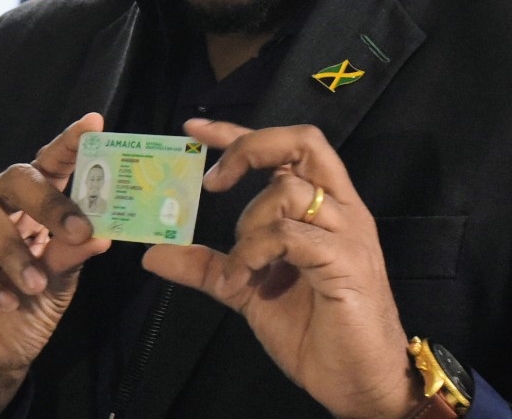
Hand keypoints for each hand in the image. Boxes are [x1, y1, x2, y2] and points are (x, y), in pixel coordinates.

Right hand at [0, 112, 112, 417]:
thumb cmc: (22, 317)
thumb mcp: (57, 288)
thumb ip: (71, 256)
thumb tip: (102, 232)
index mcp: (25, 211)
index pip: (46, 167)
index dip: (67, 144)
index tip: (94, 125)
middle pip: (12, 178)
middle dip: (46, 198)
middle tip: (74, 229)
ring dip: (13, 249)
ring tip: (33, 286)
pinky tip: (3, 302)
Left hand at [142, 119, 423, 418]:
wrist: (359, 382)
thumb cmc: (314, 331)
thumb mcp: (246, 290)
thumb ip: (206, 265)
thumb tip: (152, 253)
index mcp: (322, 208)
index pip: (284, 148)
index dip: (237, 132)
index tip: (192, 128)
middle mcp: (340, 209)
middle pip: (302, 142)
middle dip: (250, 148)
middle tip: (213, 183)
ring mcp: (347, 233)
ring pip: (286, 191)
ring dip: (246, 225)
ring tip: (235, 268)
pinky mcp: (346, 262)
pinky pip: (288, 235)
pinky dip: (253, 253)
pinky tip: (243, 281)